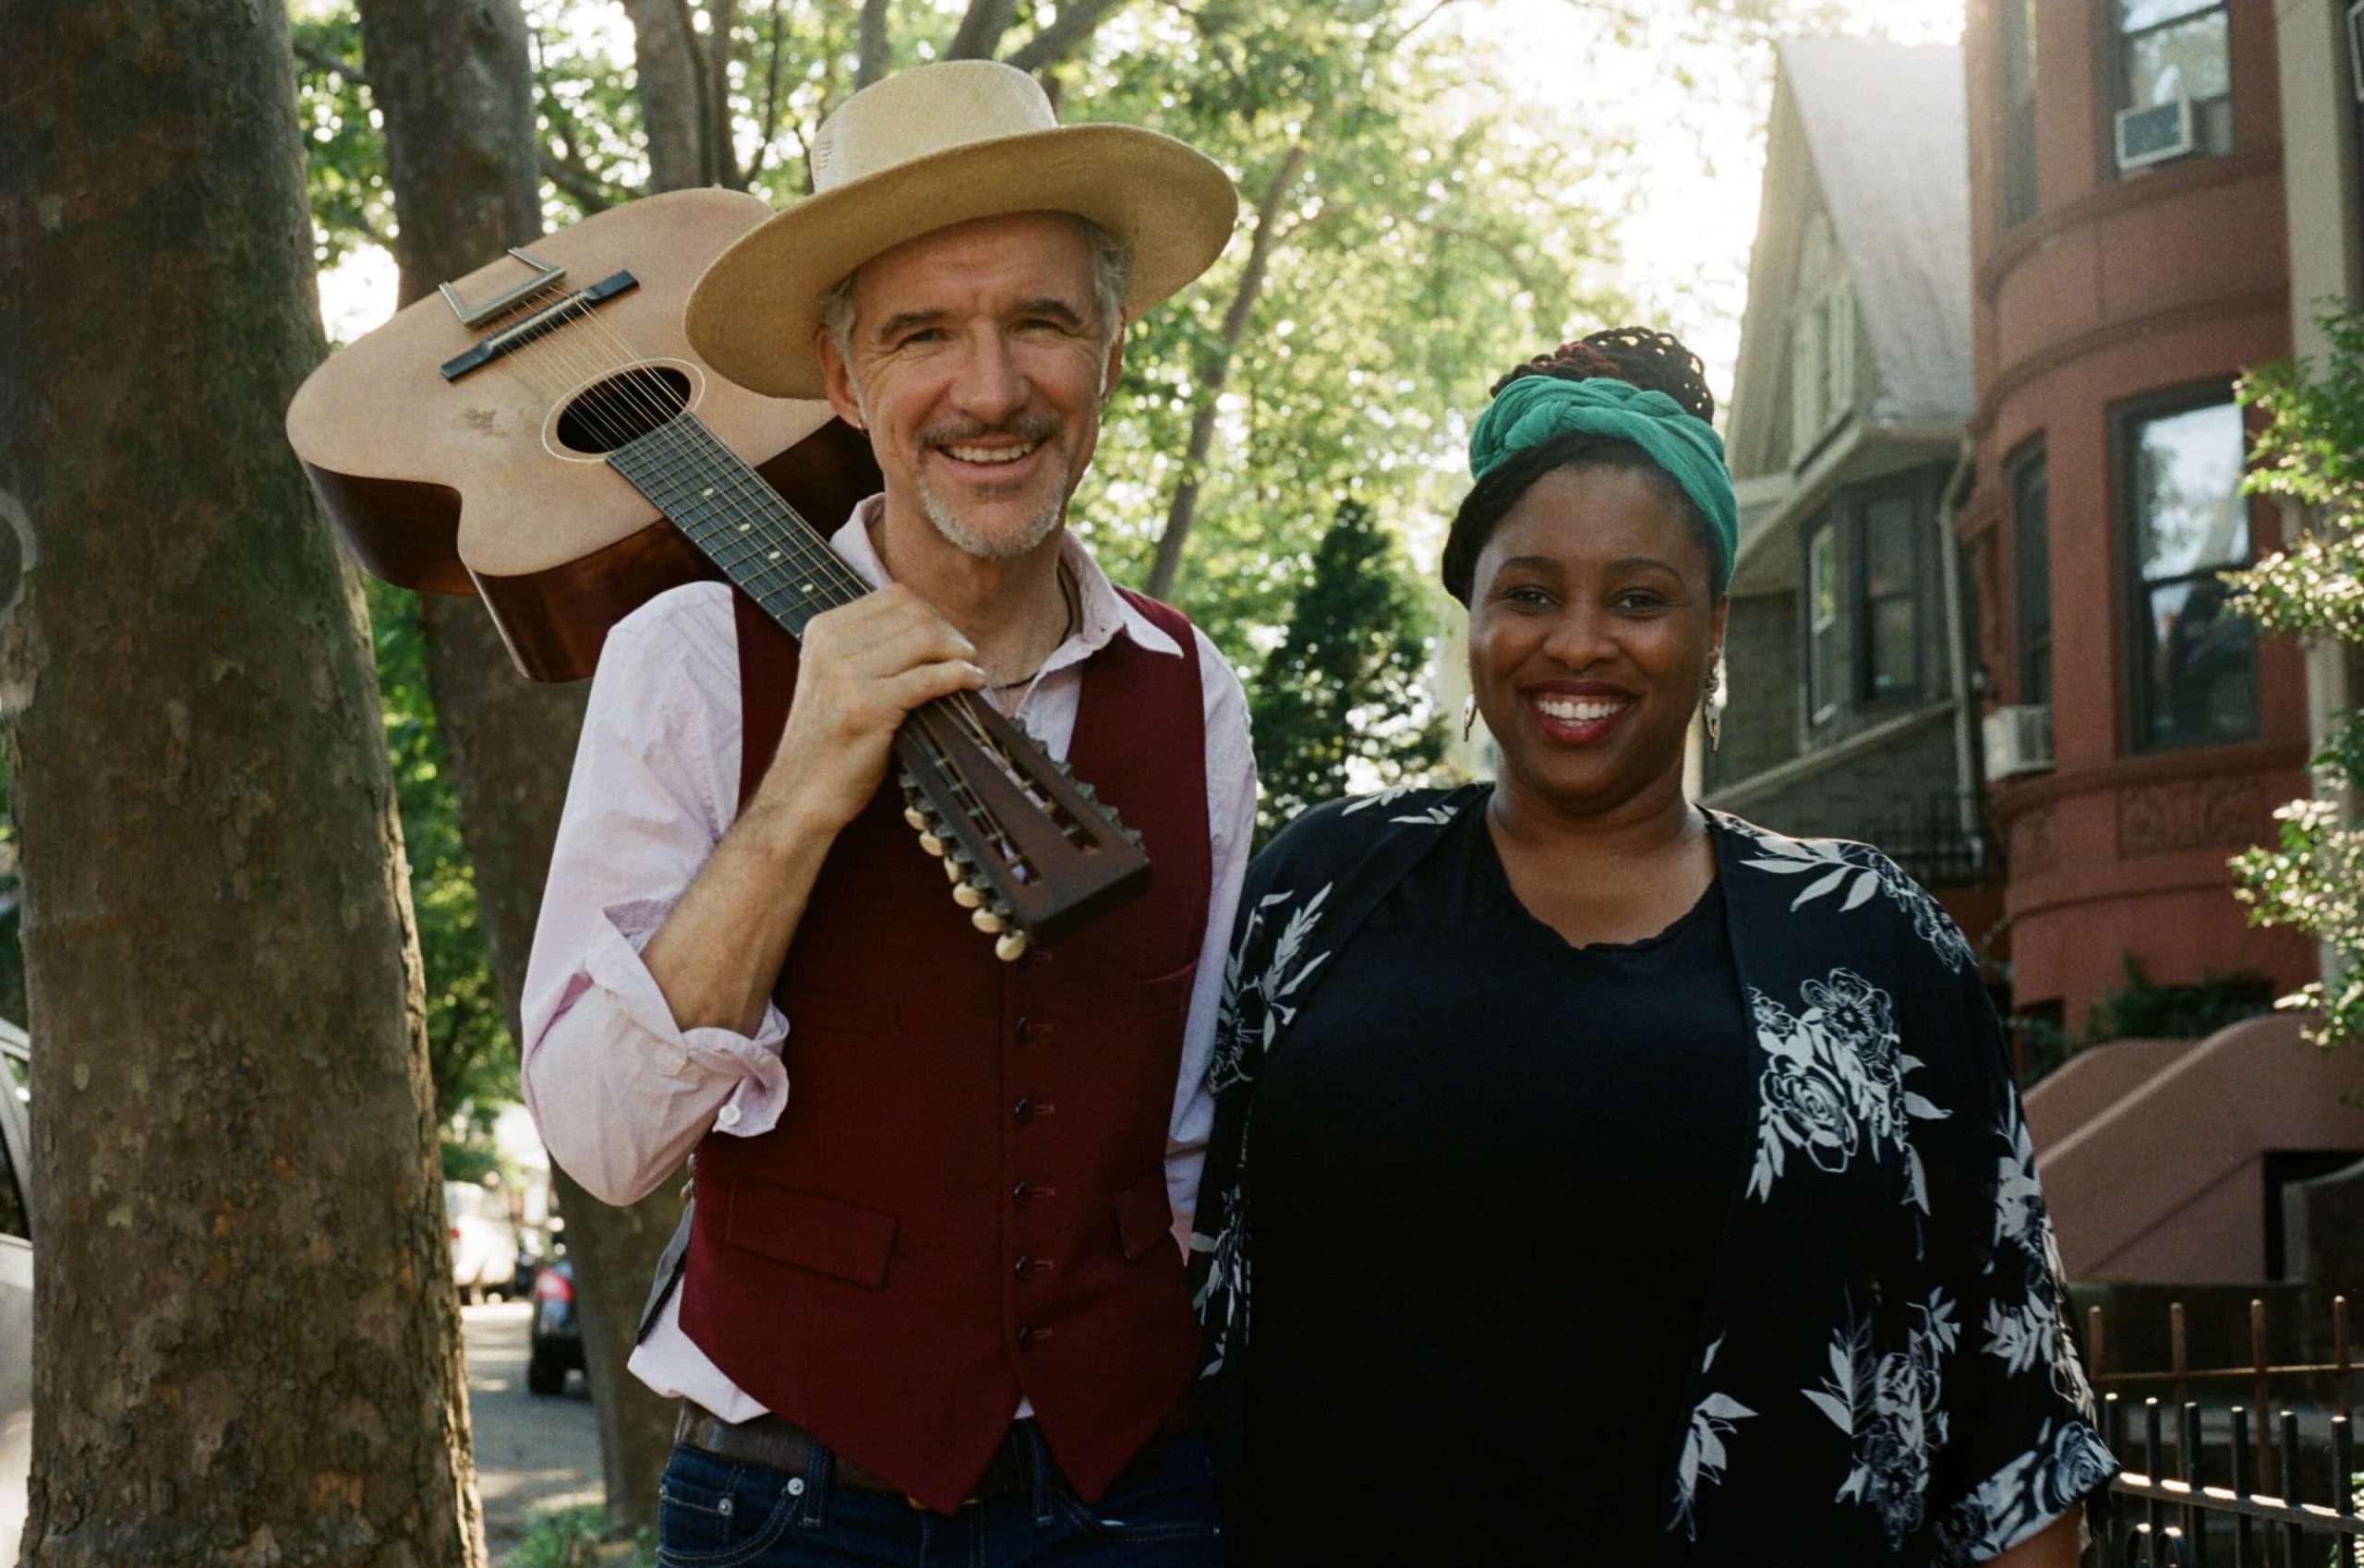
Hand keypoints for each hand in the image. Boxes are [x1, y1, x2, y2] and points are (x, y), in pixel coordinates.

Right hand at [752, 584, 982, 835]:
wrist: (803, 793)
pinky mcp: (867, 706)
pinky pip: (929, 678)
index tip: (948, 642)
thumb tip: (932, 625)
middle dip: (950, 634)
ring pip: (926, 640)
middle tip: (966, 658)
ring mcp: (846, 673)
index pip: (896, 598)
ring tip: (969, 671)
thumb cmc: (831, 740)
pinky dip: (960, 677)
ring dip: (959, 654)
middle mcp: (831, 644)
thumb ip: (870, 647)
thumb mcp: (837, 677)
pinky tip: (971, 684)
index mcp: (823, 629)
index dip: (933, 616)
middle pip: (914, 614)